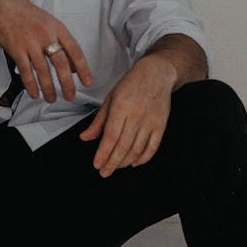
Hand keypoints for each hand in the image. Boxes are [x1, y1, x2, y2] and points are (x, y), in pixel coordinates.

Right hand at [0, 0, 92, 102]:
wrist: (3, 9)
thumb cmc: (28, 17)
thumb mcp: (50, 24)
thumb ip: (63, 43)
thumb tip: (75, 67)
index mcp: (57, 28)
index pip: (74, 50)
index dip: (83, 68)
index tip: (87, 82)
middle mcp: (45, 35)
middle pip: (60, 62)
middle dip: (67, 83)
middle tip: (70, 96)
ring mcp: (30, 42)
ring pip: (42, 70)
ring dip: (48, 88)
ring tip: (51, 99)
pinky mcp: (16, 49)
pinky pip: (25, 71)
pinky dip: (31, 84)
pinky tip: (34, 94)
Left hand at [79, 54, 175, 176]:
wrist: (156, 74)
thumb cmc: (132, 84)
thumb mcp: (110, 98)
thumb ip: (98, 121)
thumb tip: (85, 137)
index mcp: (121, 107)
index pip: (110, 136)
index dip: (103, 153)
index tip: (97, 164)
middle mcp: (136, 115)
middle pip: (123, 145)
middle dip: (112, 162)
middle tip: (104, 172)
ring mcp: (150, 121)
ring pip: (137, 149)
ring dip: (125, 161)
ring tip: (116, 166)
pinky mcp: (161, 125)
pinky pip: (153, 147)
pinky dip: (144, 158)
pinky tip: (135, 162)